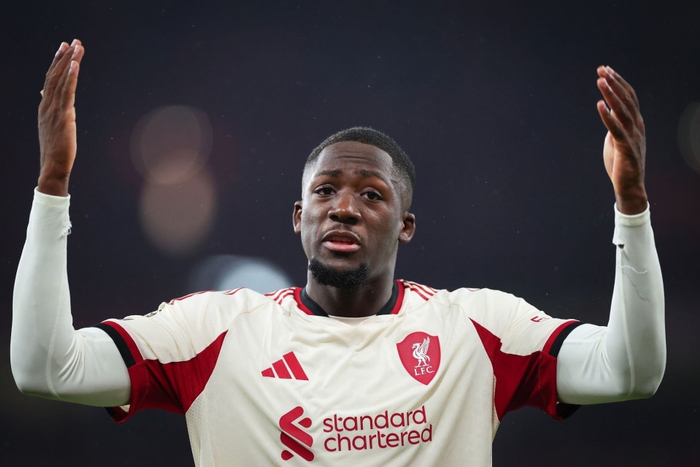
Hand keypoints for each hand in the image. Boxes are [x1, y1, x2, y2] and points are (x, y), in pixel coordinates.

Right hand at [37, 39, 84, 195]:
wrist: (53, 166)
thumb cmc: (56, 148)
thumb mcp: (52, 125)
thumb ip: (51, 108)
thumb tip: (45, 93)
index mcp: (45, 107)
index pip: (50, 79)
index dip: (57, 62)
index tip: (64, 47)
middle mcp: (47, 105)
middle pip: (55, 75)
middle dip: (64, 57)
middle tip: (74, 42)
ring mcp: (54, 110)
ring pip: (61, 80)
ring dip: (70, 62)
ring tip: (77, 47)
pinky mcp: (64, 116)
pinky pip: (67, 93)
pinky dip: (70, 77)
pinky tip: (75, 65)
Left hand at [596, 66, 646, 214]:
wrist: (630, 185)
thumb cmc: (622, 162)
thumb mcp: (617, 138)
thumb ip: (615, 124)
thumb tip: (609, 110)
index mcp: (636, 122)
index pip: (629, 96)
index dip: (618, 82)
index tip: (606, 69)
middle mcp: (637, 126)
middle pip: (626, 99)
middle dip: (613, 82)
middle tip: (601, 69)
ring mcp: (633, 136)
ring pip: (622, 110)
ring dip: (611, 94)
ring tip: (600, 80)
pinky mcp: (625, 147)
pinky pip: (616, 128)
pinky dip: (607, 116)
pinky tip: (599, 105)